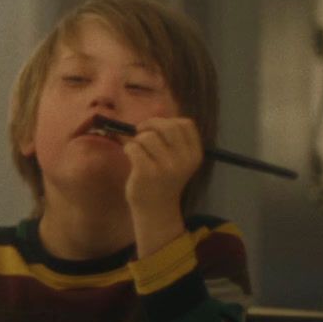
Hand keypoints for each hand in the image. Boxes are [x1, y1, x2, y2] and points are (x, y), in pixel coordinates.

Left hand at [122, 116, 201, 253]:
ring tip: (137, 153)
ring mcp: (166, 166)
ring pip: (147, 137)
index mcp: (194, 154)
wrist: (155, 210)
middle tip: (140, 134)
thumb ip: (169, 138)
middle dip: (149, 126)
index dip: (166, 122)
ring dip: (136, 141)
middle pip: (166, 126)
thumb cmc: (162, 180)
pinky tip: (131, 159)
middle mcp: (184, 159)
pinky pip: (133, 147)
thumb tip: (153, 111)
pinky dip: (128, 149)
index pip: (184, 124)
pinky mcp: (147, 172)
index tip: (155, 130)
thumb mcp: (175, 159)